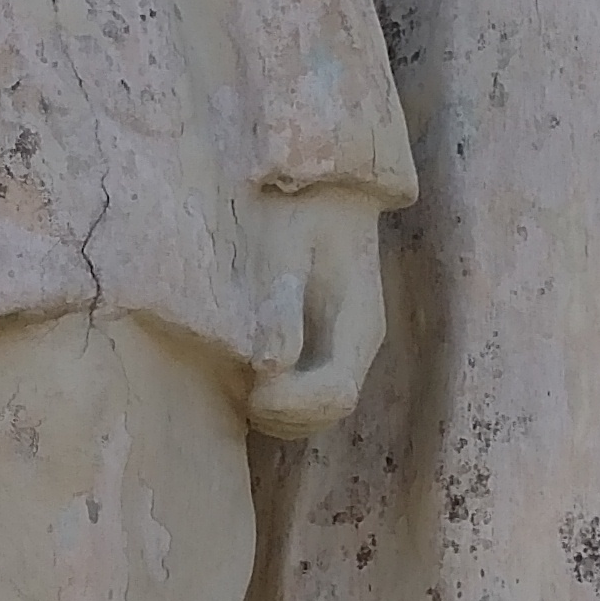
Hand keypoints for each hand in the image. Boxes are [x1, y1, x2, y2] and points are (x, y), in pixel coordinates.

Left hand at [246, 192, 387, 441]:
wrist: (314, 186)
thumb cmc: (296, 208)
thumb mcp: (286, 246)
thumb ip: (280, 306)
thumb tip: (269, 366)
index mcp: (358, 323)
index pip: (338, 395)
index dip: (293, 403)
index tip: (252, 387)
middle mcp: (355, 346)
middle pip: (328, 414)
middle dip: (282, 413)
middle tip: (241, 386)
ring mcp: (342, 351)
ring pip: (316, 414)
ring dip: (276, 413)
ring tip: (241, 381)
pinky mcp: (320, 351)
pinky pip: (303, 398)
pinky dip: (274, 401)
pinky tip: (245, 374)